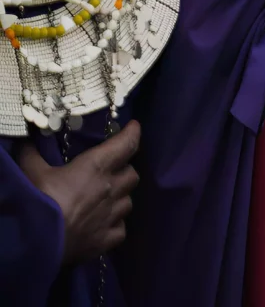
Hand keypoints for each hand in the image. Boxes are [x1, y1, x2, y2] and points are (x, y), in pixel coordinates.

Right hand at [18, 120, 140, 264]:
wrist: (39, 243)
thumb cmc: (41, 200)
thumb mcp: (33, 172)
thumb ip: (32, 154)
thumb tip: (26, 140)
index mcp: (97, 166)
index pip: (126, 144)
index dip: (133, 133)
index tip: (133, 127)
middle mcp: (111, 188)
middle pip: (132, 174)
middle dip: (125, 170)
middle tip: (112, 171)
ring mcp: (112, 216)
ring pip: (128, 202)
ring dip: (121, 198)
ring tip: (108, 199)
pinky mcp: (107, 240)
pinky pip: (120, 230)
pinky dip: (115, 226)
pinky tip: (104, 225)